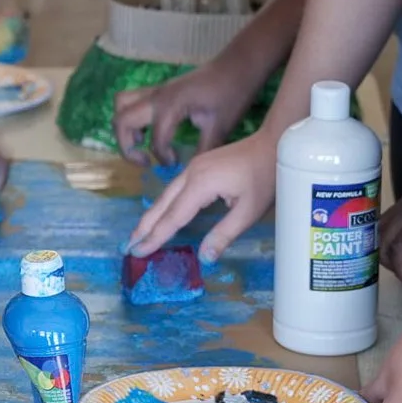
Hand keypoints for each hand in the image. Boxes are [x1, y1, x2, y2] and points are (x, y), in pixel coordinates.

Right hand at [114, 59, 267, 166]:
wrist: (238, 66)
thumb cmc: (231, 94)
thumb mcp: (220, 127)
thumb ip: (201, 151)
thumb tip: (188, 174)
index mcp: (171, 104)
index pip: (155, 140)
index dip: (162, 157)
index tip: (176, 164)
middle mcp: (156, 95)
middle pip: (121, 120)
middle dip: (127, 146)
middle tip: (145, 161)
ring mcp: (156, 89)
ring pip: (121, 104)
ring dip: (125, 127)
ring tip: (142, 144)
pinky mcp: (160, 88)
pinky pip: (132, 100)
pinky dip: (131, 117)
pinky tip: (150, 131)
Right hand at [123, 132, 275, 261]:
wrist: (273, 144)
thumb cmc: (265, 178)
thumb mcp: (249, 211)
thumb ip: (224, 234)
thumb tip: (204, 258)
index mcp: (201, 184)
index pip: (173, 216)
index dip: (155, 236)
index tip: (138, 252)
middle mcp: (191, 173)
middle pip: (162, 204)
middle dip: (145, 226)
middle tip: (129, 246)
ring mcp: (194, 166)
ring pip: (166, 194)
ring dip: (152, 215)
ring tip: (139, 234)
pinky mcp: (199, 165)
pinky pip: (175, 188)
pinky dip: (164, 204)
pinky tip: (162, 214)